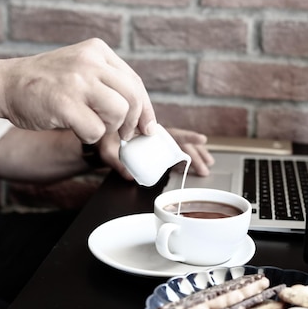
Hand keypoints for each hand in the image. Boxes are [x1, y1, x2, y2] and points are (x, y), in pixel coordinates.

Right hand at [0, 38, 155, 142]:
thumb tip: (142, 117)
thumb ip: (108, 83)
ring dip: (110, 128)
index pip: (134, 82)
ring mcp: (77, 81)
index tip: (148, 128)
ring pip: (119, 112)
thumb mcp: (80, 69)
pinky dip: (89, 137)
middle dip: (134, 122)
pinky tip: (76, 129)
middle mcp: (90, 61)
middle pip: (133, 96)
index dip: (146, 109)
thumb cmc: (46, 84)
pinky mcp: (64, 103)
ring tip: (93, 125)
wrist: (7, 84)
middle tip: (125, 135)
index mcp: (97, 51)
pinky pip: (96, 130)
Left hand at [96, 128, 214, 180]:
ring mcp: (157, 142)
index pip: (173, 133)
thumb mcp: (108, 149)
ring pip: (181, 147)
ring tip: (207, 166)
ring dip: (194, 156)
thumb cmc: (104, 138)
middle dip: (196, 154)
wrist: (100, 137)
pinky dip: (184, 159)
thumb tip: (130, 177)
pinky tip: (192, 167)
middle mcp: (156, 135)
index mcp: (148, 131)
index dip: (188, 137)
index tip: (202, 139)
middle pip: (181, 143)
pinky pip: (174, 153)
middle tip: (206, 167)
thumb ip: (117, 162)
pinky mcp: (156, 149)